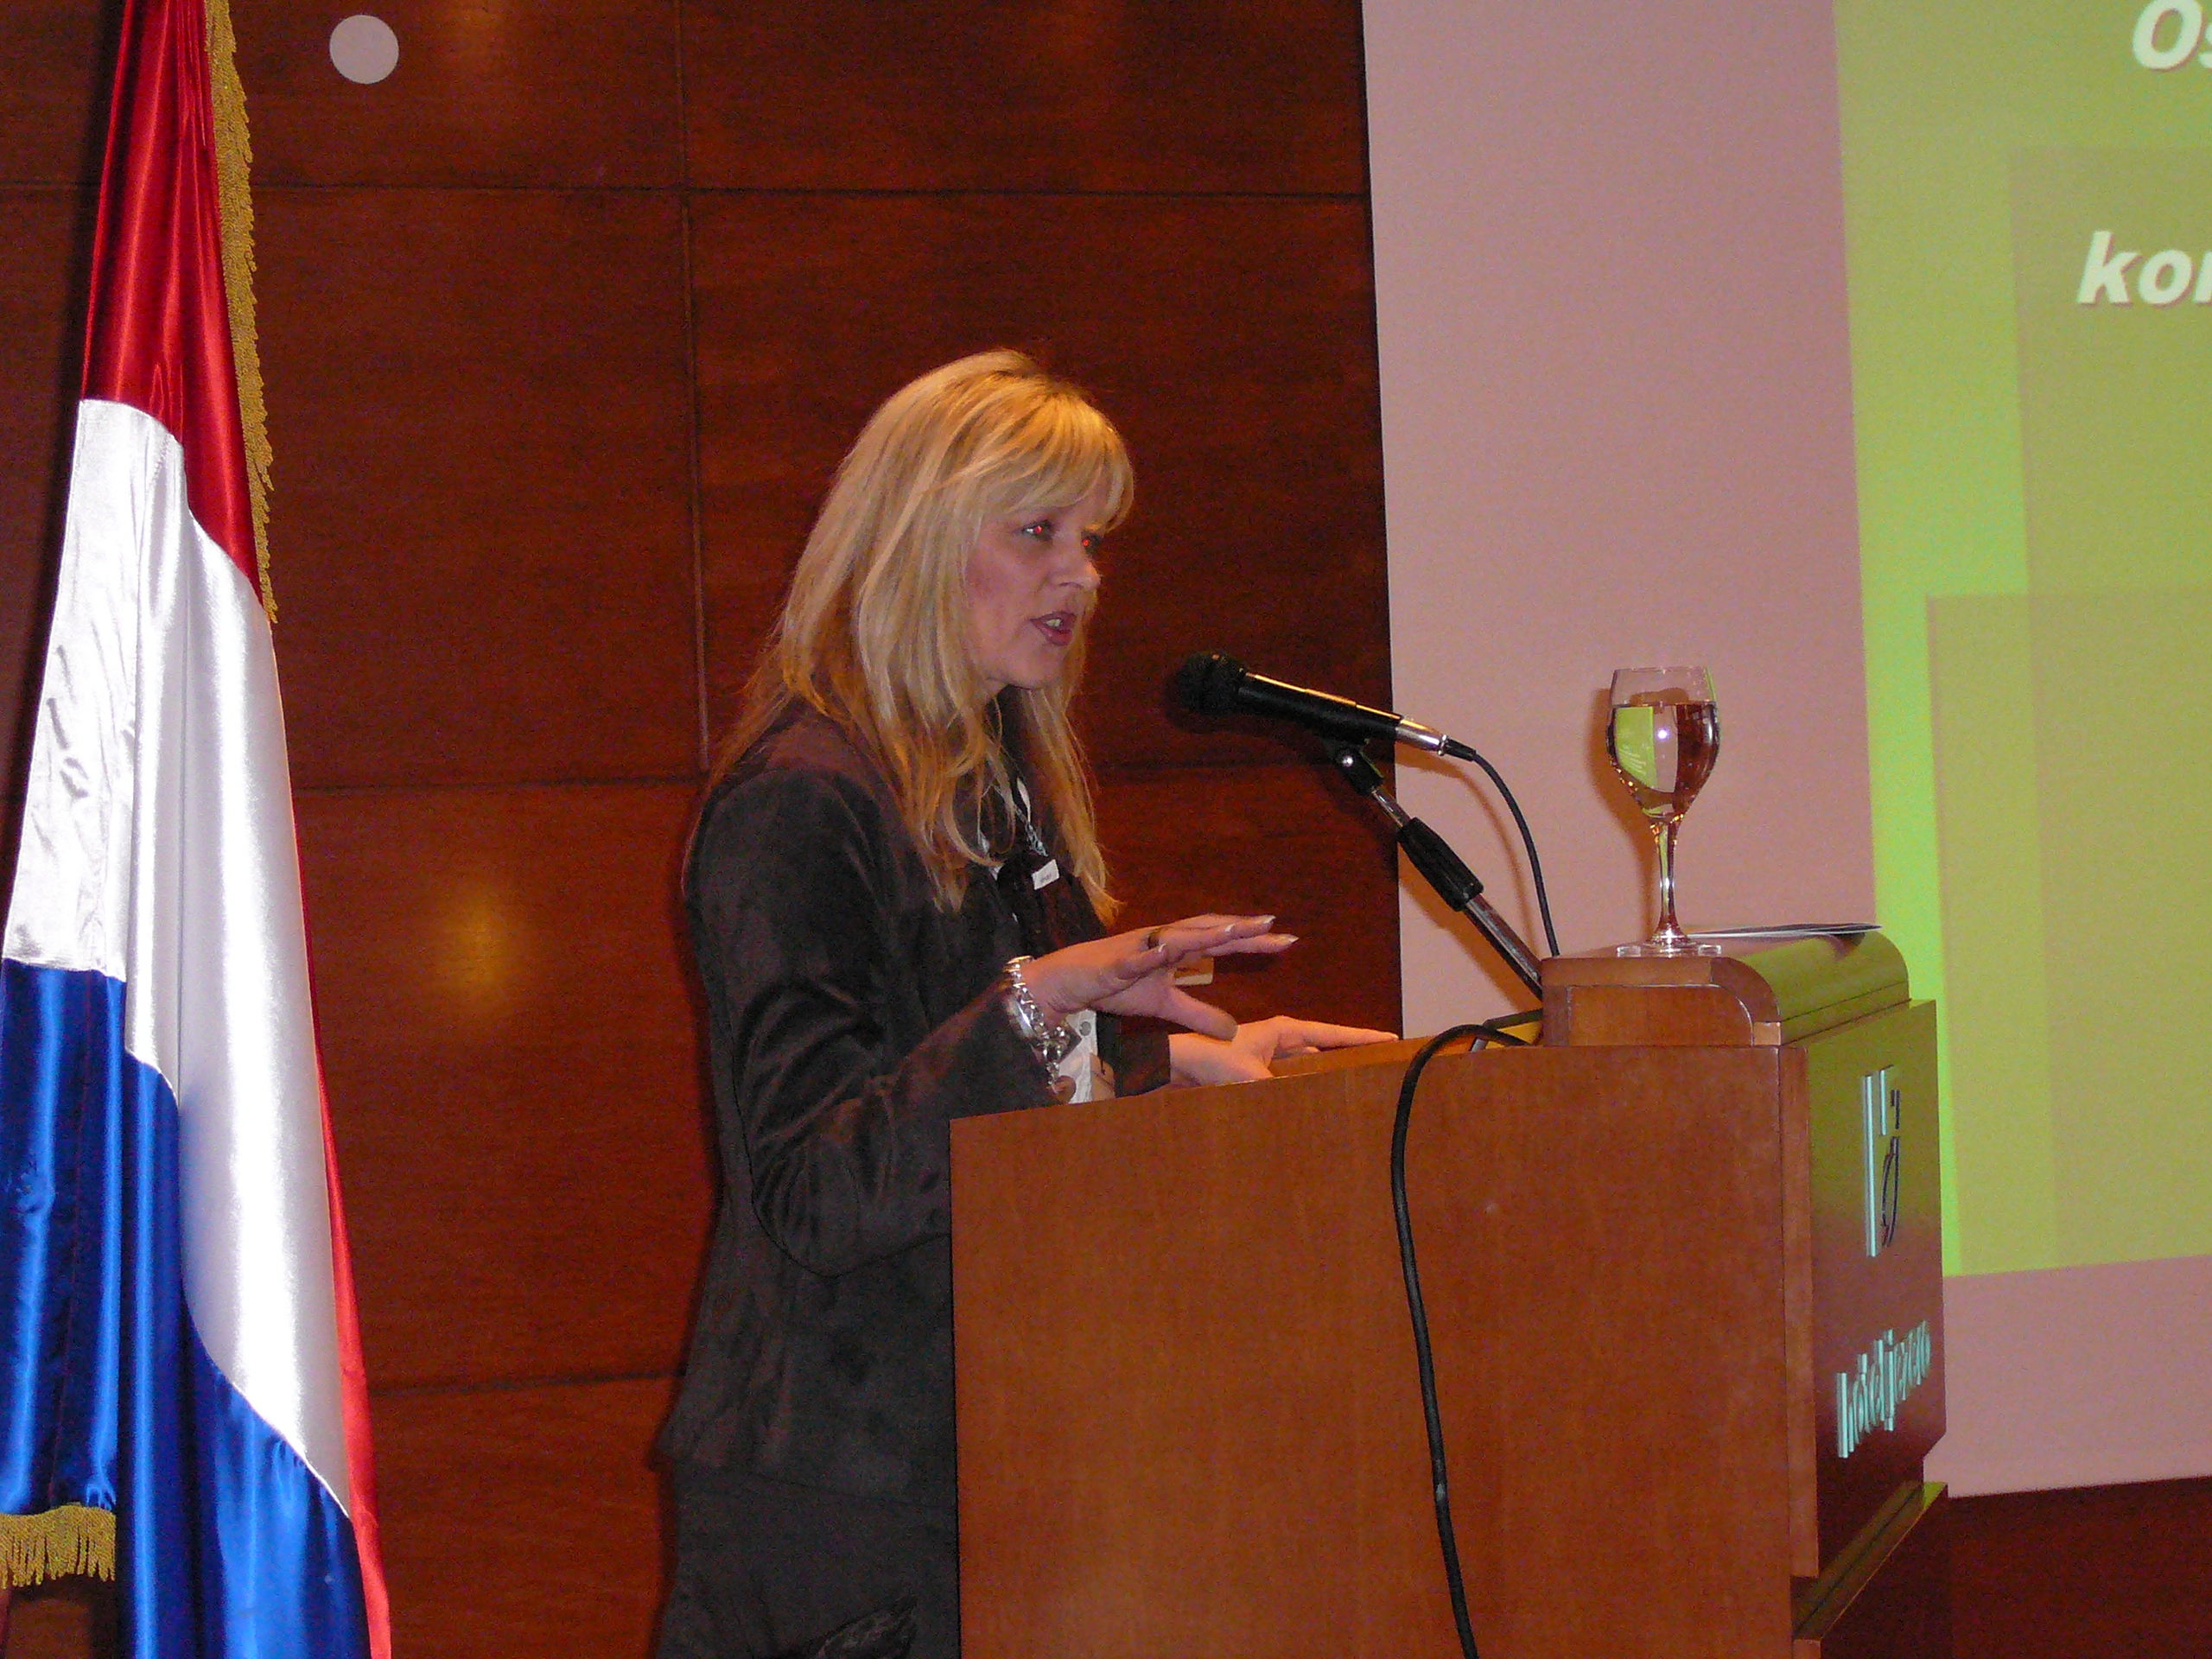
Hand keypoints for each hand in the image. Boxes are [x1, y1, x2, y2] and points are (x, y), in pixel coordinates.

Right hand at [1020, 914, 1294, 1038]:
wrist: (1069, 980)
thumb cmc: (1116, 985)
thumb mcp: (1164, 1005)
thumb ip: (1199, 1014)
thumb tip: (1233, 1032)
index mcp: (1177, 948)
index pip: (1222, 942)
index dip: (1252, 940)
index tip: (1286, 940)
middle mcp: (1163, 940)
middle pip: (1208, 930)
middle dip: (1240, 928)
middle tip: (1274, 926)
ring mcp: (1140, 949)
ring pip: (1177, 937)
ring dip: (1206, 933)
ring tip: (1236, 929)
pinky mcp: (1116, 963)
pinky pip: (1136, 960)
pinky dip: (1151, 955)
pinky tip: (1167, 949)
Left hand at [1168, 1016, 1398, 1086]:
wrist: (1179, 1062)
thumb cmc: (1210, 1056)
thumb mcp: (1249, 1073)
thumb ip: (1277, 1089)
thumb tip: (1301, 1107)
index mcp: (1284, 1030)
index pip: (1332, 1033)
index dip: (1362, 1037)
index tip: (1390, 1038)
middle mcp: (1281, 1039)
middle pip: (1326, 1047)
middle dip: (1351, 1055)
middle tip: (1381, 1064)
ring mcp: (1272, 1054)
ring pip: (1311, 1065)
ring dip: (1328, 1073)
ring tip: (1356, 1084)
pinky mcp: (1261, 1069)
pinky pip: (1293, 1077)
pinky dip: (1306, 1086)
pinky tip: (1317, 1100)